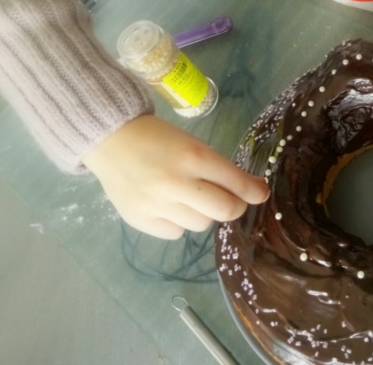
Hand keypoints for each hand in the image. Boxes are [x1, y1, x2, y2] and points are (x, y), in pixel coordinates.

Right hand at [83, 115, 269, 238]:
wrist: (111, 140)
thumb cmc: (158, 139)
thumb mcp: (193, 144)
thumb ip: (221, 169)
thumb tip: (255, 191)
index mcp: (193, 156)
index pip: (235, 183)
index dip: (253, 192)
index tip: (261, 194)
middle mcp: (176, 182)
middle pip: (224, 211)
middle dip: (234, 207)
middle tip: (230, 200)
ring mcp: (156, 204)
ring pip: (201, 224)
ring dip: (203, 213)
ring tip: (189, 196)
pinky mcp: (140, 219)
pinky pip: (176, 233)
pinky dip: (178, 222)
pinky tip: (168, 205)